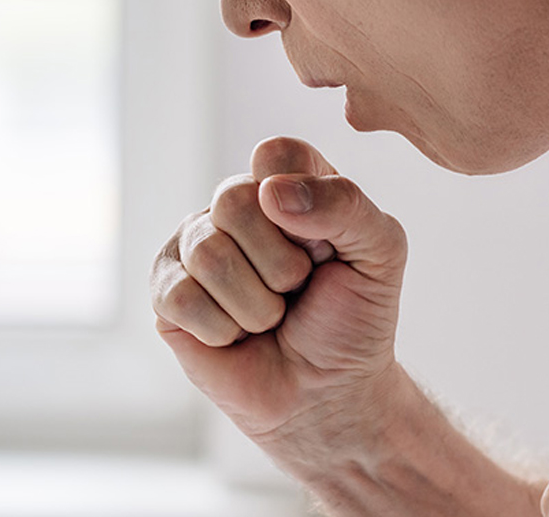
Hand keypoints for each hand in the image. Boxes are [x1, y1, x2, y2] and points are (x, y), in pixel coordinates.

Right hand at [150, 137, 406, 466]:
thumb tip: (270, 191)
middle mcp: (237, 206)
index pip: (278, 154)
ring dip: (258, 305)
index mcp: (288, 184)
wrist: (327, 394)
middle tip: (297, 289)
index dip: (306, 203)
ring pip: (210, 254)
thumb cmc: (354, 319)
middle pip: (234, 200)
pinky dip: (225, 330)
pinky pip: (182, 297)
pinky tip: (237, 335)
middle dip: (282, 265)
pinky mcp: (167, 294)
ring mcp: (196, 246)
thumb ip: (345, 205)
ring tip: (271, 316)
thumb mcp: (381, 254)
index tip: (326, 247)